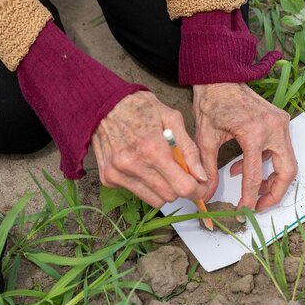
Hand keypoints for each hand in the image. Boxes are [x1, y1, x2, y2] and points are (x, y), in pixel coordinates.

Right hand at [92, 91, 206, 207]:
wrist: (103, 104)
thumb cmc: (141, 108)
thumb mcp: (172, 119)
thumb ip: (189, 150)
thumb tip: (201, 176)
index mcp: (152, 149)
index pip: (183, 187)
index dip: (197, 190)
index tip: (200, 187)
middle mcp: (133, 165)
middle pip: (170, 196)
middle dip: (179, 187)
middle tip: (178, 171)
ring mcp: (118, 174)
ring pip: (154, 200)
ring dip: (162, 188)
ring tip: (158, 167)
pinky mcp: (109, 178)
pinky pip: (137, 193)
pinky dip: (144, 184)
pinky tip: (140, 165)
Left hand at [193, 83, 296, 211]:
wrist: (221, 77)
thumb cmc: (211, 104)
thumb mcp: (205, 139)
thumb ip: (208, 169)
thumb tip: (207, 194)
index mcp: (254, 133)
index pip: (256, 175)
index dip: (250, 198)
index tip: (244, 211)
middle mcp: (273, 128)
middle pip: (287, 172)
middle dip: (275, 193)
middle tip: (259, 206)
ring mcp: (281, 124)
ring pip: (288, 163)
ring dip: (273, 180)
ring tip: (252, 191)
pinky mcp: (281, 122)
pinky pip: (281, 151)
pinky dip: (268, 163)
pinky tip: (244, 167)